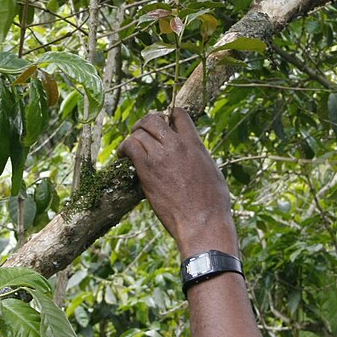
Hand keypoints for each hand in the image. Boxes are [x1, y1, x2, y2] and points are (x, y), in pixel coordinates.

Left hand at [118, 108, 237, 256]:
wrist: (202, 222)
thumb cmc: (213, 204)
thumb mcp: (212, 171)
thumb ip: (199, 156)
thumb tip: (193, 153)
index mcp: (195, 144)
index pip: (179, 114)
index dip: (168, 115)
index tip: (163, 123)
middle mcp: (177, 145)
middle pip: (153, 119)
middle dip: (145, 123)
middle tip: (141, 132)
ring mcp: (160, 156)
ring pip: (139, 132)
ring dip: (133, 137)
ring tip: (131, 146)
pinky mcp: (147, 170)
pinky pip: (130, 147)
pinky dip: (124, 149)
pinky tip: (123, 156)